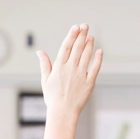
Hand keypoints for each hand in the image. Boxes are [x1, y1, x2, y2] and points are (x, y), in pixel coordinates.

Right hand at [36, 24, 102, 138]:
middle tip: (85, 25)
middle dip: (81, 35)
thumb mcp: (45, 80)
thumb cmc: (52, 98)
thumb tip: (39, 52)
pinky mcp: (89, 82)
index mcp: (59, 67)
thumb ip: (45, 64)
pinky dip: (98, 59)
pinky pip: (95, 68)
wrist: (63, 112)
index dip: (71, 36)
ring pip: (86, 56)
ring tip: (91, 36)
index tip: (75, 27)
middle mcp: (70, 68)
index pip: (66, 47)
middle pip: (77, 48)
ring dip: (89, 44)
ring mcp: (81, 75)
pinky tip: (100, 51)